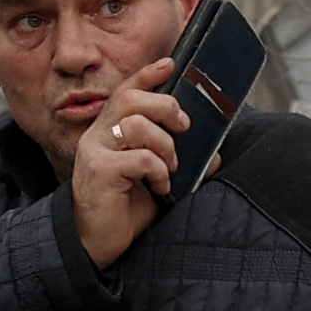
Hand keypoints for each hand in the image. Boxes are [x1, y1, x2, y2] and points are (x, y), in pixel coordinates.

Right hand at [69, 60, 188, 268]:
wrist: (95, 245)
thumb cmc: (123, 210)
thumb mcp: (155, 181)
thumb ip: (178, 163)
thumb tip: (215, 157)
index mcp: (109, 131)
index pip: (126, 91)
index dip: (148, 75)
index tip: (170, 64)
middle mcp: (97, 136)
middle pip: (132, 99)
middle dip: (165, 106)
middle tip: (184, 127)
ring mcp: (95, 151)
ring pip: (137, 124)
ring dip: (165, 144)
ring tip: (170, 166)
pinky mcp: (98, 170)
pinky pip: (140, 157)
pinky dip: (158, 170)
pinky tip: (160, 185)